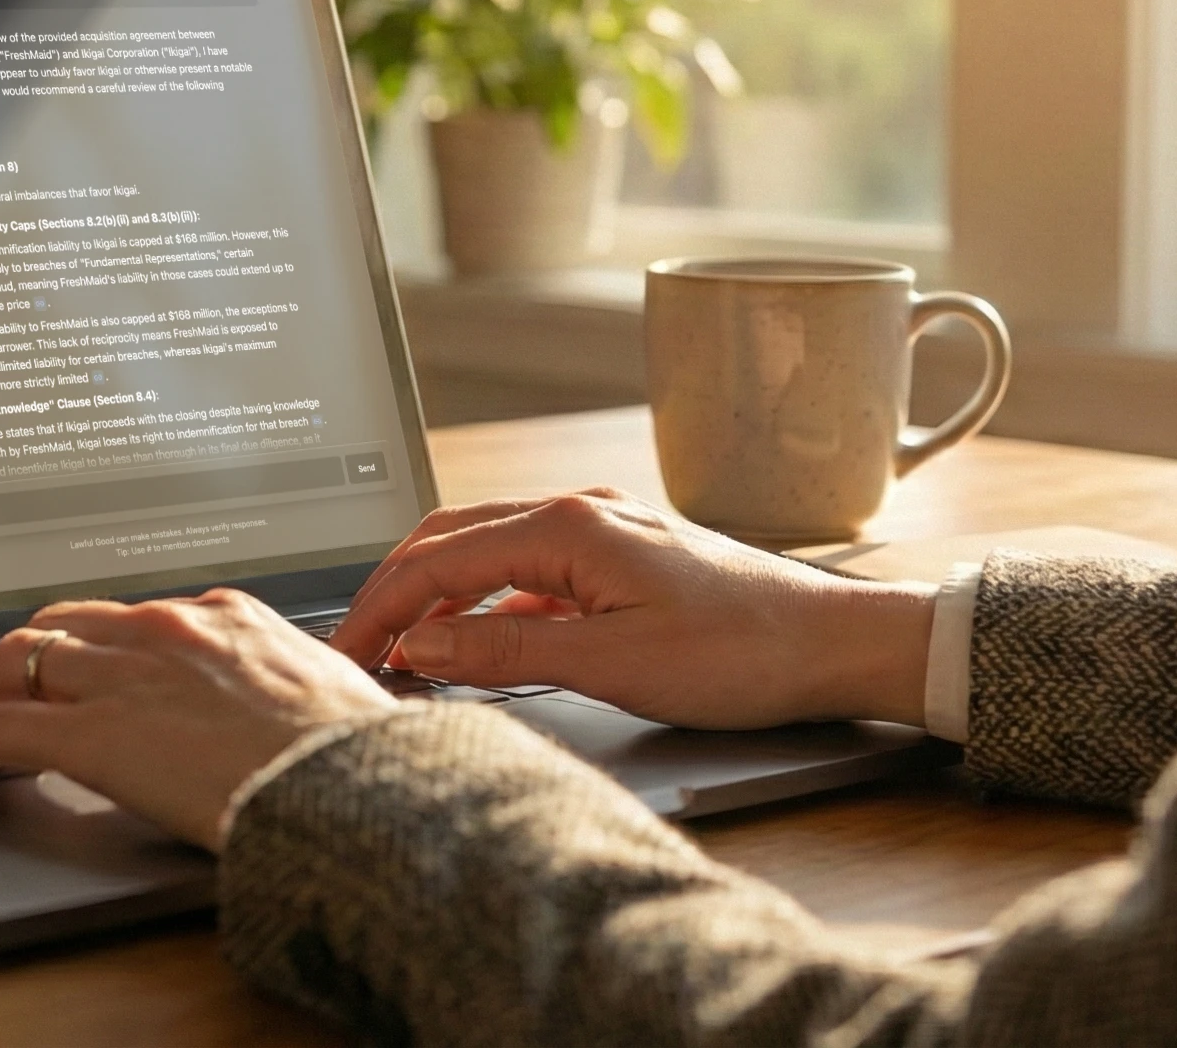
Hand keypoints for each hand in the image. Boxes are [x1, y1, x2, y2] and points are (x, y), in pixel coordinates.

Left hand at [0, 588, 397, 849]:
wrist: (357, 784)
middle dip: (23, 656)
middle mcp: (168, 629)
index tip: (77, 669)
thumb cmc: (358, 757)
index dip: (90, 647)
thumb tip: (279, 716)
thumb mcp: (325, 695)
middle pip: (63, 624)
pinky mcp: (97, 733)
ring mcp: (128, 674)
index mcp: (226, 616)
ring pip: (20, 660)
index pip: (130, 617)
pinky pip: (2, 727)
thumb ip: (281, 689)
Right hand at [330, 488, 935, 730]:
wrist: (834, 644)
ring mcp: (602, 531)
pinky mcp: (622, 558)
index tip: (343, 654)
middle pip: (449, 540)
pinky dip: (485, 608)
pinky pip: (528, 574)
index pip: (437, 560)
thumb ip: (504, 651)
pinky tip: (476, 648)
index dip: (377, 609)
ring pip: (486, 554)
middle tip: (353, 650)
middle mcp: (579, 513)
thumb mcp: (613, 664)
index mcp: (568, 527)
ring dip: (436, 600)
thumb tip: (420, 647)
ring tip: (400, 654)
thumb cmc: (743, 652)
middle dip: (391, 593)